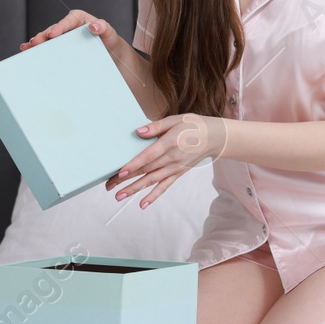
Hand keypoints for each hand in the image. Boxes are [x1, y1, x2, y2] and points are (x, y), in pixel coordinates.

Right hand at [20, 8, 122, 56]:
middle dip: (43, 35)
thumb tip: (95, 26)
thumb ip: (104, 27)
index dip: (59, 27)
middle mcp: (69, 26)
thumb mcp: (109, 32)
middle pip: (54, 29)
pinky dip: (39, 49)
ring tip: (28, 47)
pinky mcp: (61, 47)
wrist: (110, 52)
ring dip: (37, 43)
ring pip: (48, 38)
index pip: (68, 21)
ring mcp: (63, 37)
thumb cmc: (109, 39)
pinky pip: (49, 47)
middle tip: (35, 42)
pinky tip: (29, 52)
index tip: (53, 34)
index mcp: (79, 18)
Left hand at [104, 113, 227, 208]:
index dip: (134, 164)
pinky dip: (153, 196)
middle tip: (109, 186)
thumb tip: (138, 132)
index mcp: (170, 142)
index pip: (149, 156)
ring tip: (119, 196)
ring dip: (135, 189)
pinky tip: (142, 204)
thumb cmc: (194, 125)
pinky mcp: (179, 173)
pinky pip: (164, 186)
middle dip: (126, 179)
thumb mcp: (176, 119)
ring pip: (152, 180)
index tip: (120, 172)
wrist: (215, 138)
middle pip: (146, 170)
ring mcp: (176, 168)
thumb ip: (156, 126)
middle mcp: (173, 158)